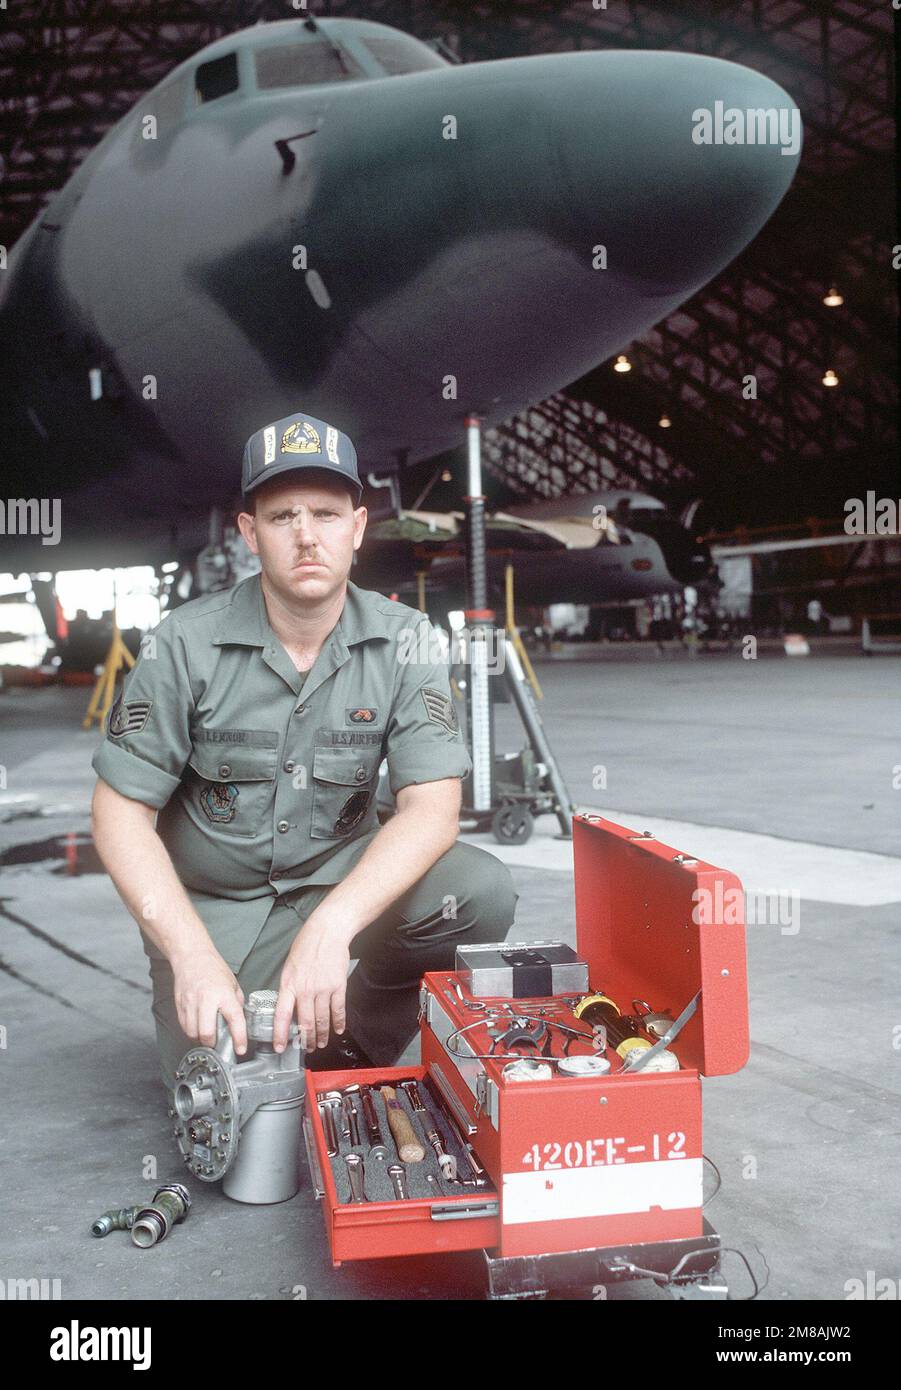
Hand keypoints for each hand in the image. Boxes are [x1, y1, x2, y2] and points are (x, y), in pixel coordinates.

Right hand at [171, 947, 246, 1055]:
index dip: (239, 1038)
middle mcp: (206, 1000)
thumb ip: (237, 1003)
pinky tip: (197, 1026)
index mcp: (224, 994)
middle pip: (207, 1034)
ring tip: (207, 1034)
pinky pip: (184, 1027)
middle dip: (213, 1044)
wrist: (191, 956)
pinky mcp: (180, 1005)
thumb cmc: (213, 968)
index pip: (234, 1020)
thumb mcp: (233, 984)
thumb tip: (239, 1020)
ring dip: (201, 1039)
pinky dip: (191, 1031)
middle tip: (218, 1043)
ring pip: (193, 1033)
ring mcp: (191, 1003)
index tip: (240, 1049)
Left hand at [273, 919, 350, 1052]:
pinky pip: (338, 1009)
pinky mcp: (338, 985)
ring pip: (321, 1019)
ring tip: (322, 1043)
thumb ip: (288, 987)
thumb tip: (288, 1006)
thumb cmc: (307, 945)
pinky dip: (338, 1022)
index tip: (280, 1048)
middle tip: (307, 1049)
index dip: (280, 1034)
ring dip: (322, 1035)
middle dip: (306, 1040)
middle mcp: (305, 989)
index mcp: (289, 984)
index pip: (281, 1015)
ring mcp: (323, 988)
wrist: (328, 931)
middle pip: (305, 1022)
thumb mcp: (289, 966)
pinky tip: (338, 1030)